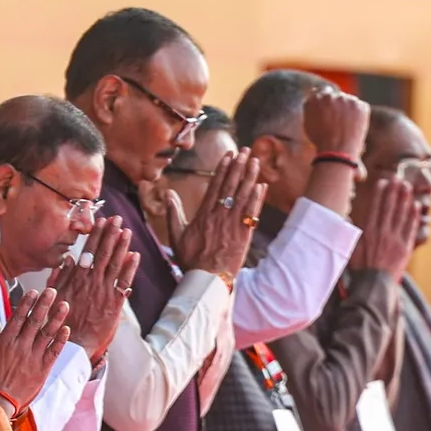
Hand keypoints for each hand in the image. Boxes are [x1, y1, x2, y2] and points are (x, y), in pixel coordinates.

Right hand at [0, 288, 70, 411]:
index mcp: (5, 341)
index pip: (18, 317)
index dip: (27, 303)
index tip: (34, 292)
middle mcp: (21, 346)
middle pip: (35, 321)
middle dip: (44, 304)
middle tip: (52, 291)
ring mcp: (33, 357)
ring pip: (47, 333)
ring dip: (56, 318)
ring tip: (64, 305)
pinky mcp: (42, 369)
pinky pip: (54, 351)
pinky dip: (60, 340)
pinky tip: (66, 329)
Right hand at [48, 216, 139, 362]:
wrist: (74, 342)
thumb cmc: (62, 321)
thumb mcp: (55, 296)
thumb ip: (61, 277)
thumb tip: (68, 260)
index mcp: (77, 279)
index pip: (88, 251)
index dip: (96, 235)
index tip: (101, 221)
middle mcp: (91, 282)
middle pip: (103, 253)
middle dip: (110, 234)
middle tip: (117, 219)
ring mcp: (104, 292)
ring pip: (115, 264)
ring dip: (121, 246)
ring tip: (126, 231)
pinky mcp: (114, 303)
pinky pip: (124, 282)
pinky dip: (130, 268)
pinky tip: (134, 255)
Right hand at [168, 148, 265, 277]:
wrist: (208, 279)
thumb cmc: (190, 259)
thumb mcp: (176, 236)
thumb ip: (173, 213)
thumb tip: (168, 193)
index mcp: (203, 215)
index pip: (215, 186)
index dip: (223, 169)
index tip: (229, 155)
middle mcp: (219, 216)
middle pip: (231, 186)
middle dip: (239, 166)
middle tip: (246, 151)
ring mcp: (233, 224)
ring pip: (243, 196)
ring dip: (250, 177)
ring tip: (255, 161)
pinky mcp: (244, 234)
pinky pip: (252, 212)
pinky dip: (257, 198)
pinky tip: (262, 186)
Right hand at [303, 87, 370, 163]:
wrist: (337, 150)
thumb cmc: (321, 140)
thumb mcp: (308, 122)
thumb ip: (311, 107)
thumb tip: (314, 99)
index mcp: (315, 98)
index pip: (320, 93)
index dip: (323, 103)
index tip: (326, 112)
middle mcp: (331, 95)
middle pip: (335, 96)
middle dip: (336, 106)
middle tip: (336, 121)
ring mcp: (347, 99)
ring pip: (348, 101)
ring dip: (346, 109)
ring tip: (344, 126)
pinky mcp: (361, 105)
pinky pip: (359, 106)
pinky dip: (357, 114)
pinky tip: (352, 126)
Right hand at [349, 178, 418, 279]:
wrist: (373, 284)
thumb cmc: (358, 268)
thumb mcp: (349, 248)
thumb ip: (349, 233)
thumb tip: (346, 220)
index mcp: (368, 232)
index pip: (374, 208)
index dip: (379, 195)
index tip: (382, 183)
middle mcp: (382, 232)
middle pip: (389, 208)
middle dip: (393, 192)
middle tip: (397, 179)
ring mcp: (395, 238)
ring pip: (401, 215)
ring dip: (404, 200)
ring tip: (407, 187)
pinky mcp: (405, 246)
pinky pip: (410, 227)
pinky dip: (413, 216)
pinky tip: (415, 206)